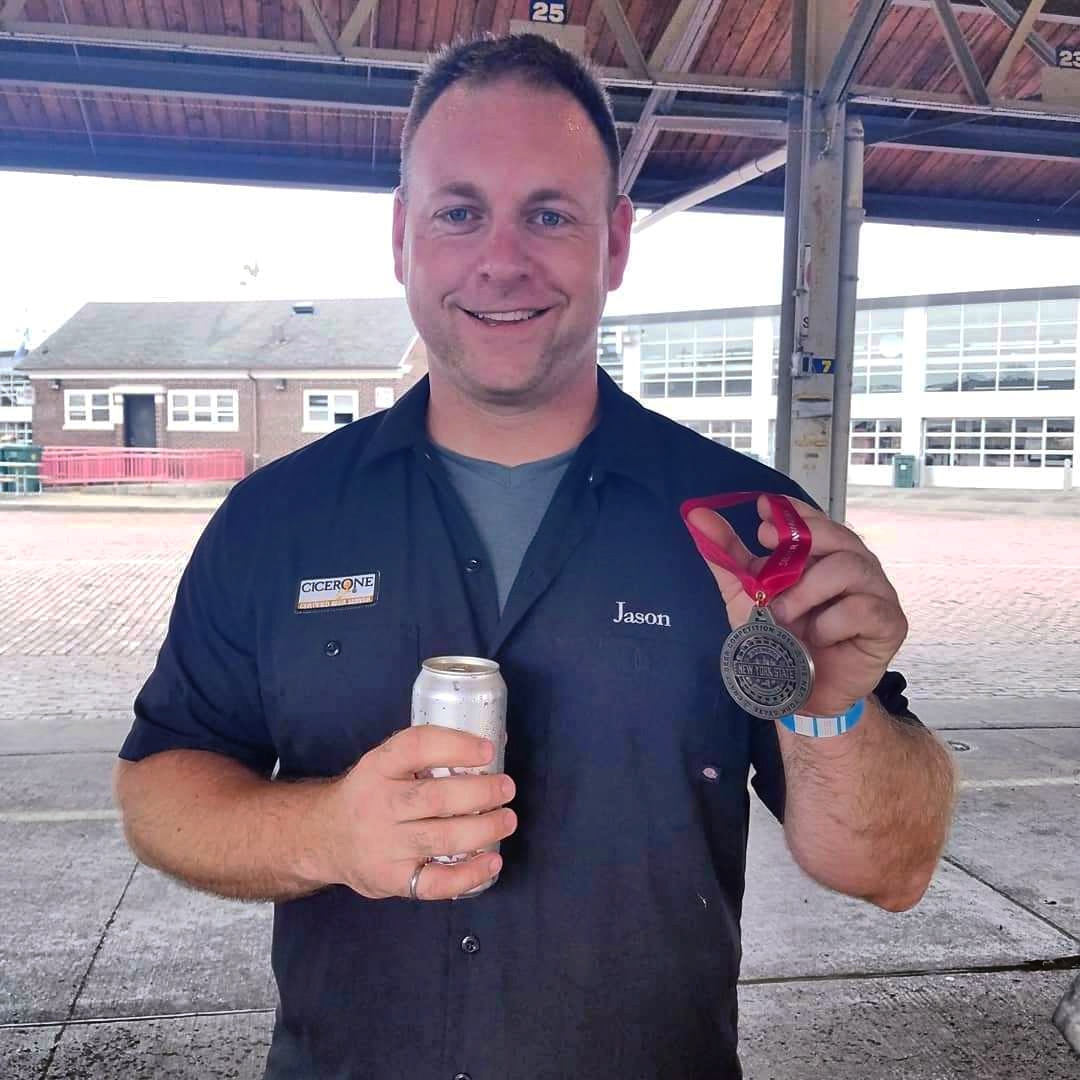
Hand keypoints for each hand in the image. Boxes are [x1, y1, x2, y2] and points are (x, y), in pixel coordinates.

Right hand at [317, 725, 517, 900]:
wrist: (326, 837)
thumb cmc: (372, 794)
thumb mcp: (387, 763)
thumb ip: (431, 754)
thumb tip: (495, 742)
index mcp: (379, 766)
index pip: (417, 746)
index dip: (456, 745)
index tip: (488, 750)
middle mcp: (379, 803)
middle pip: (436, 797)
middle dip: (480, 792)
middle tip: (506, 788)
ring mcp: (384, 845)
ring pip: (440, 838)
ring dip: (483, 829)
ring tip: (507, 820)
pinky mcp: (391, 879)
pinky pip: (434, 882)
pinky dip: (468, 874)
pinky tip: (492, 861)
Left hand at [687, 495, 907, 716]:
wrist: (801, 694)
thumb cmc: (781, 639)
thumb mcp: (746, 594)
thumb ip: (727, 556)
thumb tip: (696, 515)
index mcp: (824, 553)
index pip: (814, 519)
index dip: (792, 514)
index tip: (762, 516)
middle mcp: (856, 565)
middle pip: (837, 535)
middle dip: (800, 546)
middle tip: (771, 576)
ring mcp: (877, 592)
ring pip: (849, 567)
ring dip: (808, 590)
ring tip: (784, 616)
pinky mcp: (890, 624)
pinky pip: (863, 608)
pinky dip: (831, 622)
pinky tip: (818, 637)